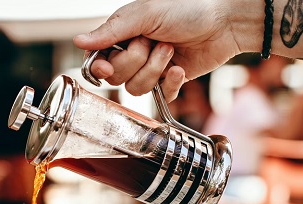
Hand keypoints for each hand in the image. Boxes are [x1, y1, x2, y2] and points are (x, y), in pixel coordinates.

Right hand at [73, 0, 246, 100]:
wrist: (224, 21)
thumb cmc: (187, 8)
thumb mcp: (144, 14)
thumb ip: (109, 31)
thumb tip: (78, 41)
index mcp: (122, 34)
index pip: (96, 60)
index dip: (99, 68)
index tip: (106, 68)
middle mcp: (133, 53)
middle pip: (116, 77)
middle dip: (135, 61)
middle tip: (152, 42)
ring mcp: (151, 69)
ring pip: (135, 89)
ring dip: (154, 69)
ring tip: (170, 50)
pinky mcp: (169, 83)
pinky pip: (159, 97)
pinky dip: (170, 83)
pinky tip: (180, 67)